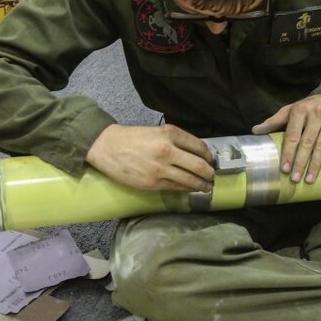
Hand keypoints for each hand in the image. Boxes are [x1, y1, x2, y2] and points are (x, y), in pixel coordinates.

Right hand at [86, 124, 214, 191]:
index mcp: (169, 133)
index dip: (208, 156)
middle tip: (213, 176)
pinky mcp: (153, 183)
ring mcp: (160, 169)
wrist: (107, 147)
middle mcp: (167, 150)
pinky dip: (188, 189)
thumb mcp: (157, 131)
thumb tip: (197, 153)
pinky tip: (192, 189)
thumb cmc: (133, 138)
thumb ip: (176, 140)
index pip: (199, 146)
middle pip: (199, 165)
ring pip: (190, 180)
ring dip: (202, 184)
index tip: (211, 160)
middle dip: (209, 173)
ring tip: (207, 186)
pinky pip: (177, 188)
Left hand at [251, 94, 320, 183]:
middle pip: (307, 142)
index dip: (288, 153)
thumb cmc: (308, 108)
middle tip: (295, 179)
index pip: (292, 135)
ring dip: (315, 165)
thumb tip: (255, 131)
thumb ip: (274, 121)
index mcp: (300, 110)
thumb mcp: (290, 111)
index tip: (284, 169)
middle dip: (300, 162)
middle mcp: (316, 113)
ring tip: (309, 180)